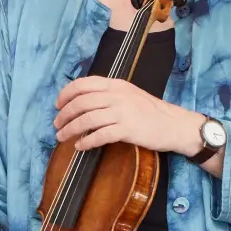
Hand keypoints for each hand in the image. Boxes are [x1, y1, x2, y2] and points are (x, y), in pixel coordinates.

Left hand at [53, 76, 201, 153]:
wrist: (174, 124)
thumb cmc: (150, 111)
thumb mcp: (129, 94)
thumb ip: (108, 94)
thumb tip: (82, 101)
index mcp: (116, 84)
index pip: (83, 84)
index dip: (66, 94)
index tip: (58, 105)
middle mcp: (117, 96)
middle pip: (81, 103)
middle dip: (64, 114)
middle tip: (57, 124)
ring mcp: (122, 112)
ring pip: (86, 120)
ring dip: (70, 129)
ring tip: (62, 136)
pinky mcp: (127, 130)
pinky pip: (99, 136)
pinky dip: (86, 142)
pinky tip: (80, 146)